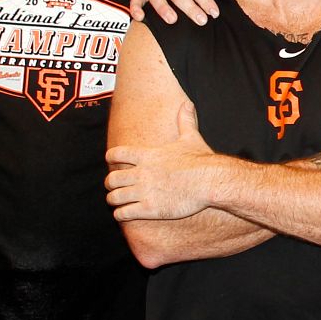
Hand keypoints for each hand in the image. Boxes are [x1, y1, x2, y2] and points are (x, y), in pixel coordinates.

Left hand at [104, 99, 217, 219]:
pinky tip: (124, 214)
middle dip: (110, 184)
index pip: (115, 154)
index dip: (111, 158)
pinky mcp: (149, 209)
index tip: (113, 162)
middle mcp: (140, 173)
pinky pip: (123, 213)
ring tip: (118, 203)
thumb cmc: (201, 161)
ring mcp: (143, 192)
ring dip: (114, 200)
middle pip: (111, 179)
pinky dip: (120, 215)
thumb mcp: (191, 138)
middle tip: (114, 188)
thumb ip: (185, 121)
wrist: (210, 181)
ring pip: (114, 197)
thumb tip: (187, 104)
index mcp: (146, 155)